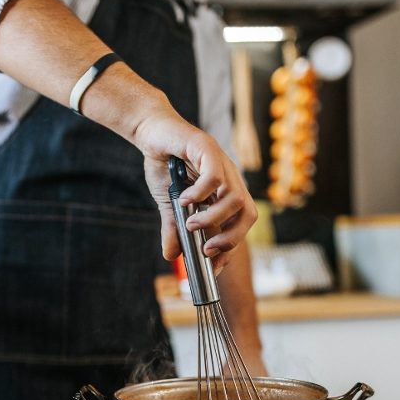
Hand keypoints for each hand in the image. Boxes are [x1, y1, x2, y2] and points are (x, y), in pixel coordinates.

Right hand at [132, 100, 257, 270]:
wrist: (152, 132)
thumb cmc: (164, 165)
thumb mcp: (168, 204)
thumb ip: (173, 228)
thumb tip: (170, 255)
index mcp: (226, 192)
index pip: (240, 224)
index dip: (231, 247)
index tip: (214, 266)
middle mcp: (230, 178)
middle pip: (248, 213)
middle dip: (231, 238)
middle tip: (207, 250)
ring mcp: (221, 163)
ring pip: (234, 198)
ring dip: (213, 218)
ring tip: (190, 224)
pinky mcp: (207, 148)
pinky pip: (214, 176)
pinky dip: (201, 193)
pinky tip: (184, 200)